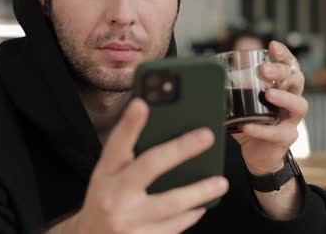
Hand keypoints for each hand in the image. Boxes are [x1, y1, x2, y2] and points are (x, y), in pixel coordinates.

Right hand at [66, 99, 228, 233]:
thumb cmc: (106, 199)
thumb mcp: (108, 175)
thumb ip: (128, 154)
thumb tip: (154, 121)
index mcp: (104, 174)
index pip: (116, 145)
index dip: (129, 124)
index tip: (142, 103)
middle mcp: (114, 196)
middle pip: (150, 166)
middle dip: (180, 149)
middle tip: (207, 136)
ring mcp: (129, 222)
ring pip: (171, 203)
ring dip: (200, 191)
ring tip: (221, 182)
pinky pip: (174, 227)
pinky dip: (190, 215)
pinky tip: (201, 207)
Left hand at [232, 41, 307, 174]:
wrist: (258, 154)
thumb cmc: (251, 122)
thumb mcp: (241, 101)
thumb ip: (232, 87)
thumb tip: (208, 70)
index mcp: (282, 87)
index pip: (290, 66)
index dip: (284, 55)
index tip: (273, 46)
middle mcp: (292, 101)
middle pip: (297, 80)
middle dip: (282, 71)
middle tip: (264, 69)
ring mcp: (292, 120)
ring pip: (299, 105)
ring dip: (284, 97)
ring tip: (268, 94)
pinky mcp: (286, 139)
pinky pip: (277, 133)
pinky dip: (261, 130)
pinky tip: (247, 127)